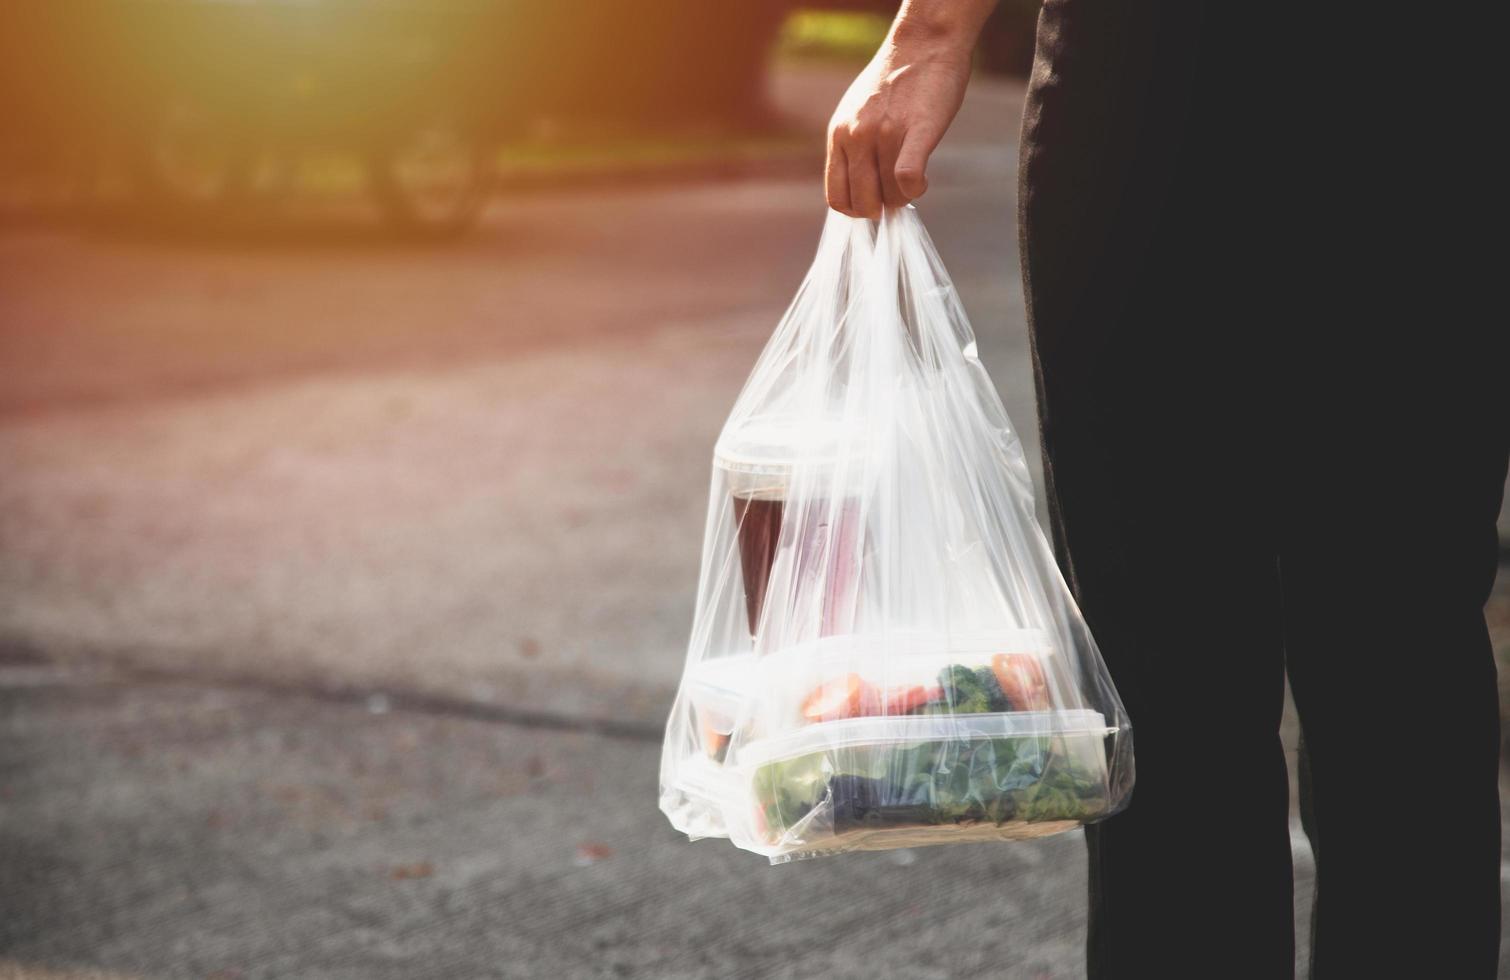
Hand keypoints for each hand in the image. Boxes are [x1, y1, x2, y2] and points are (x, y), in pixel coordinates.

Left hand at [825, 39, 973, 217]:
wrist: (924, 44)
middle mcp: (856, 136)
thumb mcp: (857, 112)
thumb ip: (852, 147)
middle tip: (897, 194)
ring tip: (914, 176)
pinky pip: (907, 178)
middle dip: (882, 208)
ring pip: (891, 194)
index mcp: (838, 135)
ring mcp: (883, 133)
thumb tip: (859, 186)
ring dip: (905, 195)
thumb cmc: (896, 82)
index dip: (856, 209)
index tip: (874, 204)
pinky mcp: (914, 130)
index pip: (836, 196)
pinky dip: (916, 188)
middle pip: (863, 202)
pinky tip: (922, 180)